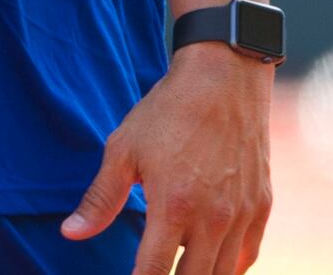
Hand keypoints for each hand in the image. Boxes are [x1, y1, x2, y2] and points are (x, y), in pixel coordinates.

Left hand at [64, 43, 272, 274]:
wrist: (224, 77)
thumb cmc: (169, 111)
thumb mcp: (124, 149)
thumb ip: (101, 198)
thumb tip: (70, 233)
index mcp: (173, 206)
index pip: (152, 273)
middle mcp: (212, 218)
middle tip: (152, 274)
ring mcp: (241, 214)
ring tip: (178, 271)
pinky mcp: (262, 206)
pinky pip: (247, 257)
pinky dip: (228, 269)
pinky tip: (210, 265)